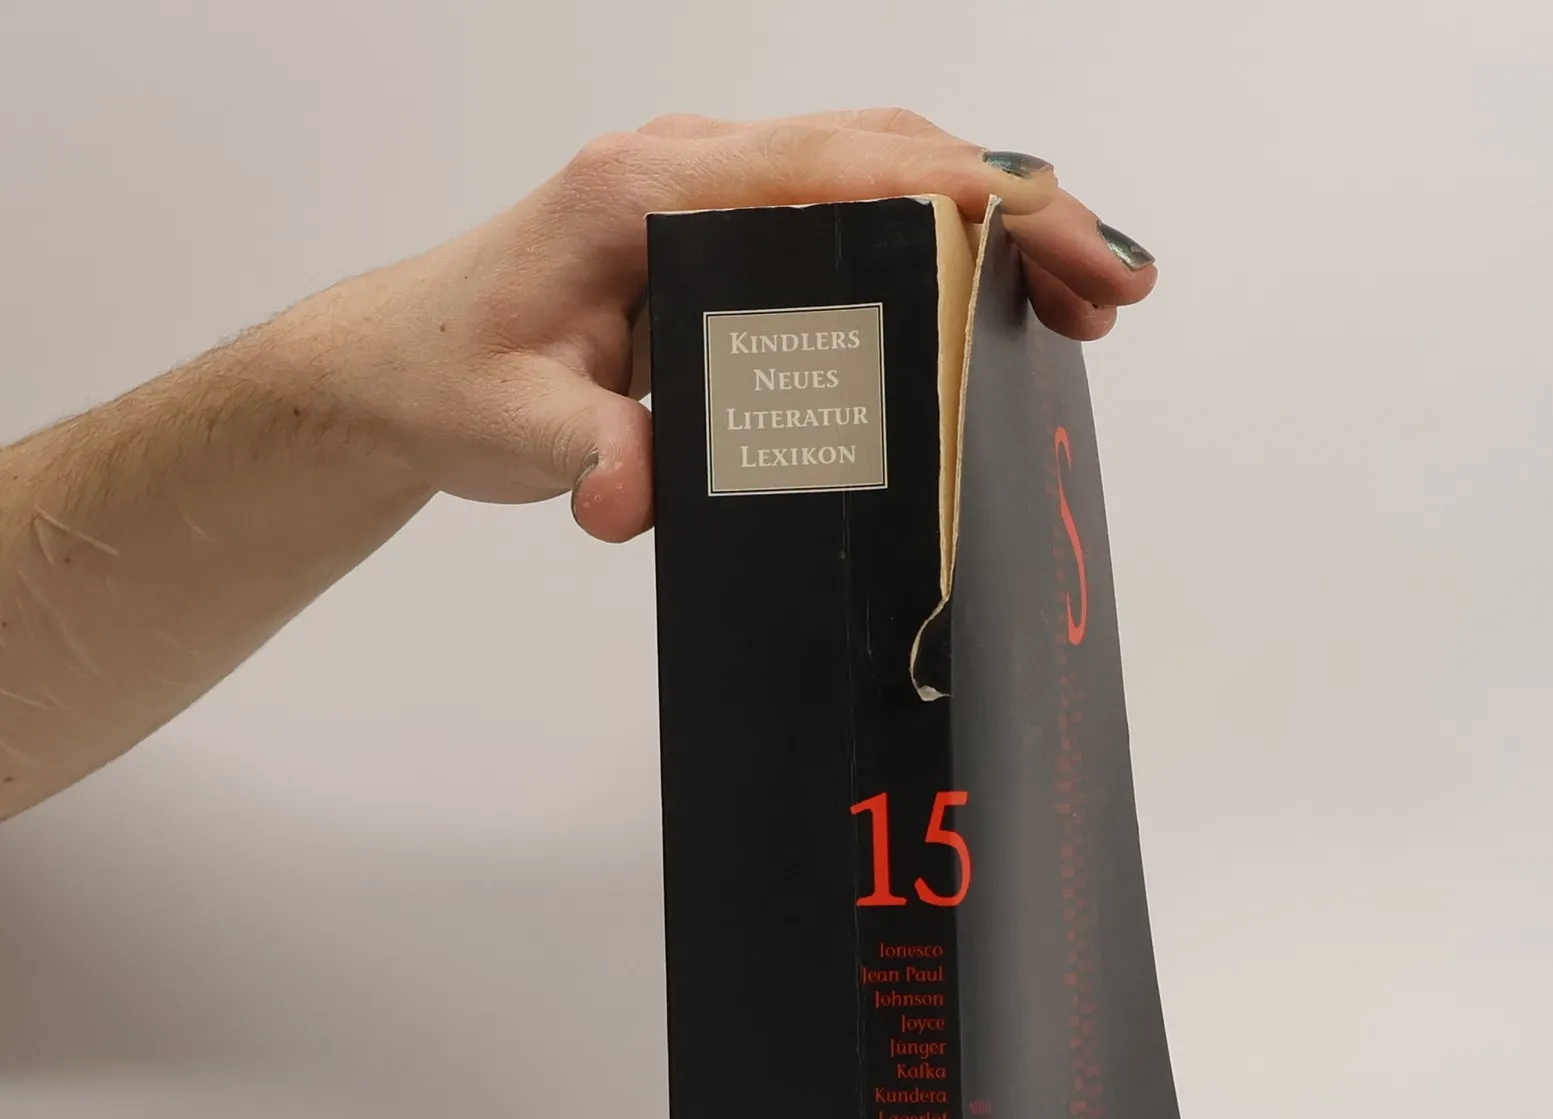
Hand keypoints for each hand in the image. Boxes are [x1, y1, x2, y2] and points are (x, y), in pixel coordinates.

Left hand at [284, 109, 1157, 544]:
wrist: (398, 365)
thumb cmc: (450, 377)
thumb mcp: (509, 427)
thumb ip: (583, 452)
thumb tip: (632, 495)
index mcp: (654, 189)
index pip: (848, 168)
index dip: (971, 201)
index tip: (1064, 249)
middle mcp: (694, 169)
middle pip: (892, 152)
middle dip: (1019, 208)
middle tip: (1115, 289)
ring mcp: (712, 192)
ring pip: (883, 170)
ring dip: (991, 221)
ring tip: (1085, 300)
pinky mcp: (723, 233)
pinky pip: (852, 210)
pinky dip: (937, 242)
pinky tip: (984, 301)